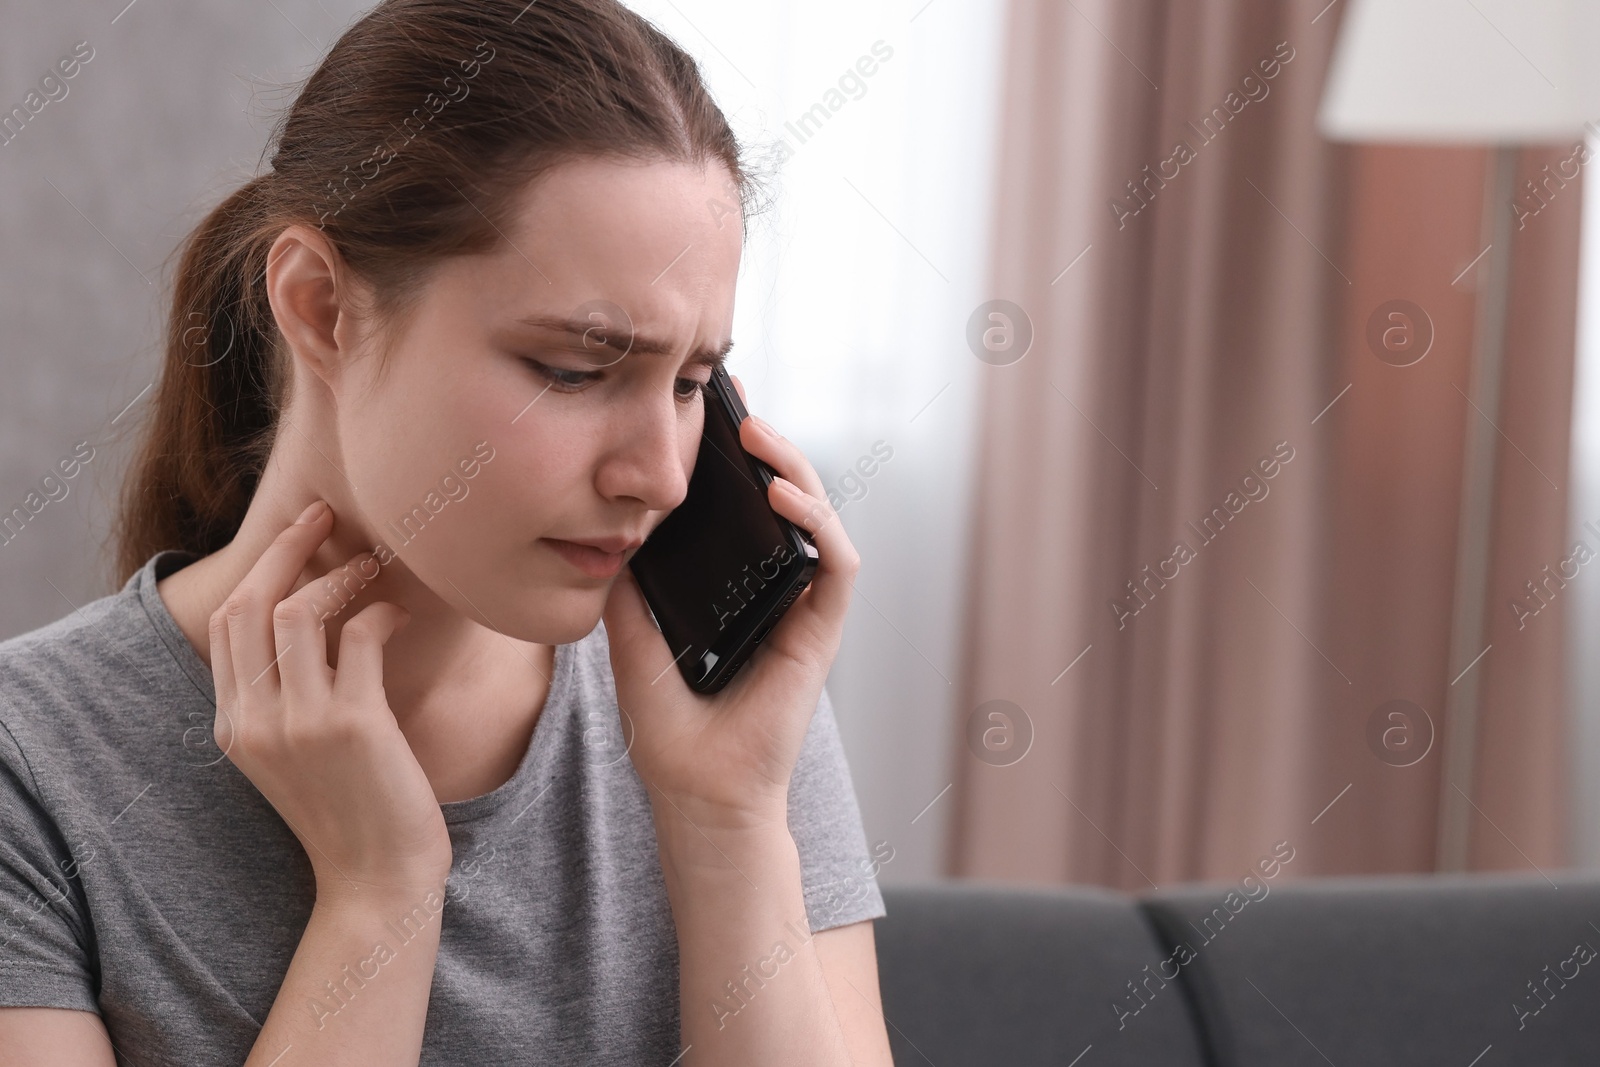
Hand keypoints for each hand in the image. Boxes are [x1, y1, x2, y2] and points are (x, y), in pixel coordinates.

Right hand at [209, 500, 452, 898]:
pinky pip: (361, 637)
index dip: (261, 567)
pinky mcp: (353, 724)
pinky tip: (399, 616)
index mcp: (234, 725)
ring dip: (341, 575)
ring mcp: (301, 722)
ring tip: (373, 568)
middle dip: (287, 545)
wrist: (376, 880)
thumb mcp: (296, 754)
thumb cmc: (352, 811)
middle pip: (250, 602)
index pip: (228, 621)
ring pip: (300, 610)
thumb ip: (287, 698)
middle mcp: (255, 720)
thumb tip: (312, 619)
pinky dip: (382, 613)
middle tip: (326, 514)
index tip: (297, 535)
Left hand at [601, 375, 860, 830]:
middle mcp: (775, 588)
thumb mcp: (631, 634)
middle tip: (739, 409)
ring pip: (819, 518)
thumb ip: (631, 582)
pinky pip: (837, 564)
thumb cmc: (667, 725)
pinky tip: (784, 497)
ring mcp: (802, 607)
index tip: (711, 414)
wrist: (695, 790)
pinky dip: (818, 523)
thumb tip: (618, 519)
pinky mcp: (822, 631)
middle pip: (787, 499)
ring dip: (796, 470)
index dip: (737, 459)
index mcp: (736, 585)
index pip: (746, 507)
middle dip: (769, 448)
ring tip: (760, 438)